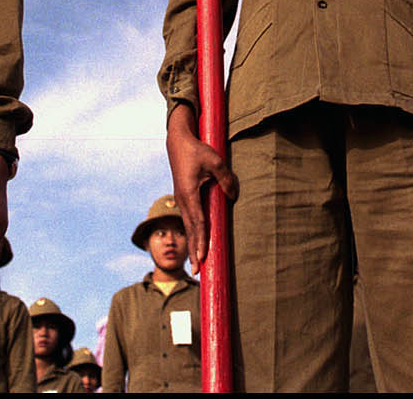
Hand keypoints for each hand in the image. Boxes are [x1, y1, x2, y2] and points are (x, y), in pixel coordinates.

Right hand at [165, 105, 237, 271]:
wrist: (178, 141)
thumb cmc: (197, 150)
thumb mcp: (215, 161)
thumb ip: (225, 179)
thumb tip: (233, 196)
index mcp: (188, 194)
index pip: (197, 222)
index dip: (201, 240)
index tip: (203, 256)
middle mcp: (183, 200)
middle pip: (190, 231)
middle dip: (194, 252)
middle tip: (197, 272)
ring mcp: (182, 200)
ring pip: (188, 227)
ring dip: (192, 245)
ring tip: (196, 264)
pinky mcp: (184, 197)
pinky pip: (189, 219)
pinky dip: (193, 233)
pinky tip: (196, 241)